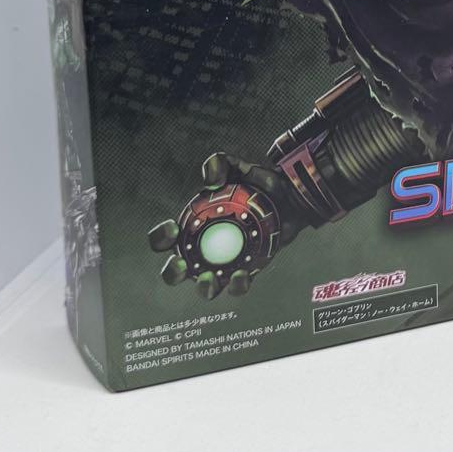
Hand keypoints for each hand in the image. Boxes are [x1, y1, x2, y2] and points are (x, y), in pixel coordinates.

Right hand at [148, 152, 306, 299]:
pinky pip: (237, 285)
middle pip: (175, 271)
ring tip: (209, 278)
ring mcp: (222, 265)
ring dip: (202, 287)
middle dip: (172, 272)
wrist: (291, 198)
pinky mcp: (245, 273)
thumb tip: (210, 179)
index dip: (161, 237)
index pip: (165, 238)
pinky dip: (236, 284)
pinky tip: (242, 274)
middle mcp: (202, 251)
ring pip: (205, 286)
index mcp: (192, 228)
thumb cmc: (257, 184)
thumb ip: (221, 164)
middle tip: (182, 264)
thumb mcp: (239, 168)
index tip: (173, 228)